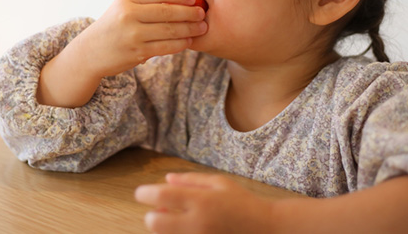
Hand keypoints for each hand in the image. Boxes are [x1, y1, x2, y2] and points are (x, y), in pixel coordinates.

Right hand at [81, 0, 206, 77]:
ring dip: (190, 29)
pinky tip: (189, 41)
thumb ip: (147, 2)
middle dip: (189, 12)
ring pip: (170, 30)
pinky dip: (181, 43)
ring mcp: (133, 34)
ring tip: (201, 28)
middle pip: (168, 11)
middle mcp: (128, 15)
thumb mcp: (123, 7)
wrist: (90, 52)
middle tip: (202, 14)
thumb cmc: (114, 26)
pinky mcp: (137, 52)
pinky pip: (166, 47)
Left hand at [135, 172, 273, 233]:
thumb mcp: (220, 184)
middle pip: (155, 222)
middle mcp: (197, 222)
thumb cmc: (244, 203)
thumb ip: (191, 180)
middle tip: (159, 211)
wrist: (267, 230)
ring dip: (163, 229)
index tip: (141, 193)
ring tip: (173, 221)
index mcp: (201, 200)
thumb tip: (166, 178)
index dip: (145, 193)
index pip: (161, 195)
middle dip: (152, 216)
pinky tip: (184, 229)